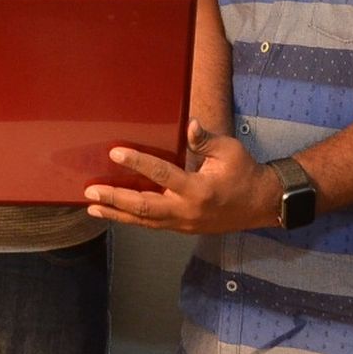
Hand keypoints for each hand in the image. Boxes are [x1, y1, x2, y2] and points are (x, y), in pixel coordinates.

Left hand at [83, 120, 280, 233]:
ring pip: (144, 221)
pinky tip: (114, 213)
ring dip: (117, 214)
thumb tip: (190, 125)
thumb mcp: (230, 151)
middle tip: (91, 192)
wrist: (261, 204)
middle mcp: (187, 210)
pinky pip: (152, 224)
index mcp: (198, 189)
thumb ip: (206, 140)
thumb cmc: (245, 173)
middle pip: (144, 207)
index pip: (162, 175)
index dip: (137, 163)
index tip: (116, 154)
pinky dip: (131, 219)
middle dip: (115, 199)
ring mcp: (183, 223)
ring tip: (92, 207)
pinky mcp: (182, 228)